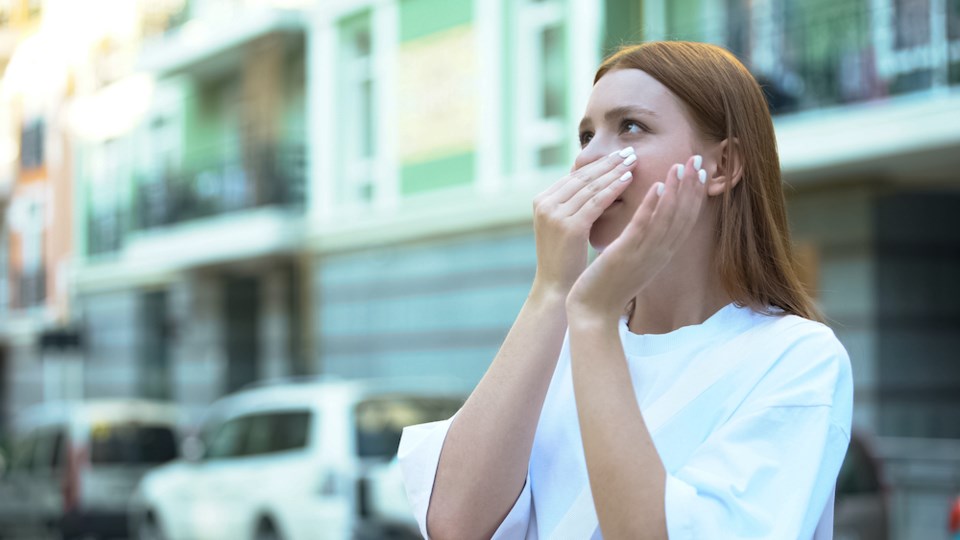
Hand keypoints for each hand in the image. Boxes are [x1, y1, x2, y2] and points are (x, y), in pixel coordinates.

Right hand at [531, 148, 637, 297]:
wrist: (555, 288)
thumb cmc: (565, 259)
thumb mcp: (564, 225)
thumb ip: (573, 203)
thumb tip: (597, 181)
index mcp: (541, 200)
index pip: (574, 176)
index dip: (598, 164)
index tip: (618, 154)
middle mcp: (545, 204)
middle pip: (582, 177)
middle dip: (608, 162)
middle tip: (629, 151)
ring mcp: (555, 214)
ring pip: (591, 186)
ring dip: (614, 171)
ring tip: (633, 161)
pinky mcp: (569, 226)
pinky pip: (596, 202)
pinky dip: (614, 188)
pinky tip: (629, 180)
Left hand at [566, 155, 707, 318]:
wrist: (594, 312)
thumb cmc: (609, 286)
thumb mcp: (633, 260)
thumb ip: (643, 243)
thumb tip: (648, 222)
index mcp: (660, 254)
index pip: (684, 220)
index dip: (694, 196)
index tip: (700, 172)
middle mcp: (658, 254)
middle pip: (683, 216)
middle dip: (692, 187)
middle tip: (699, 160)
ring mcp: (644, 254)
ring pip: (667, 218)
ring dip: (676, 190)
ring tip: (681, 166)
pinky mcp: (626, 254)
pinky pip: (643, 227)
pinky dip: (653, 207)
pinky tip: (658, 186)